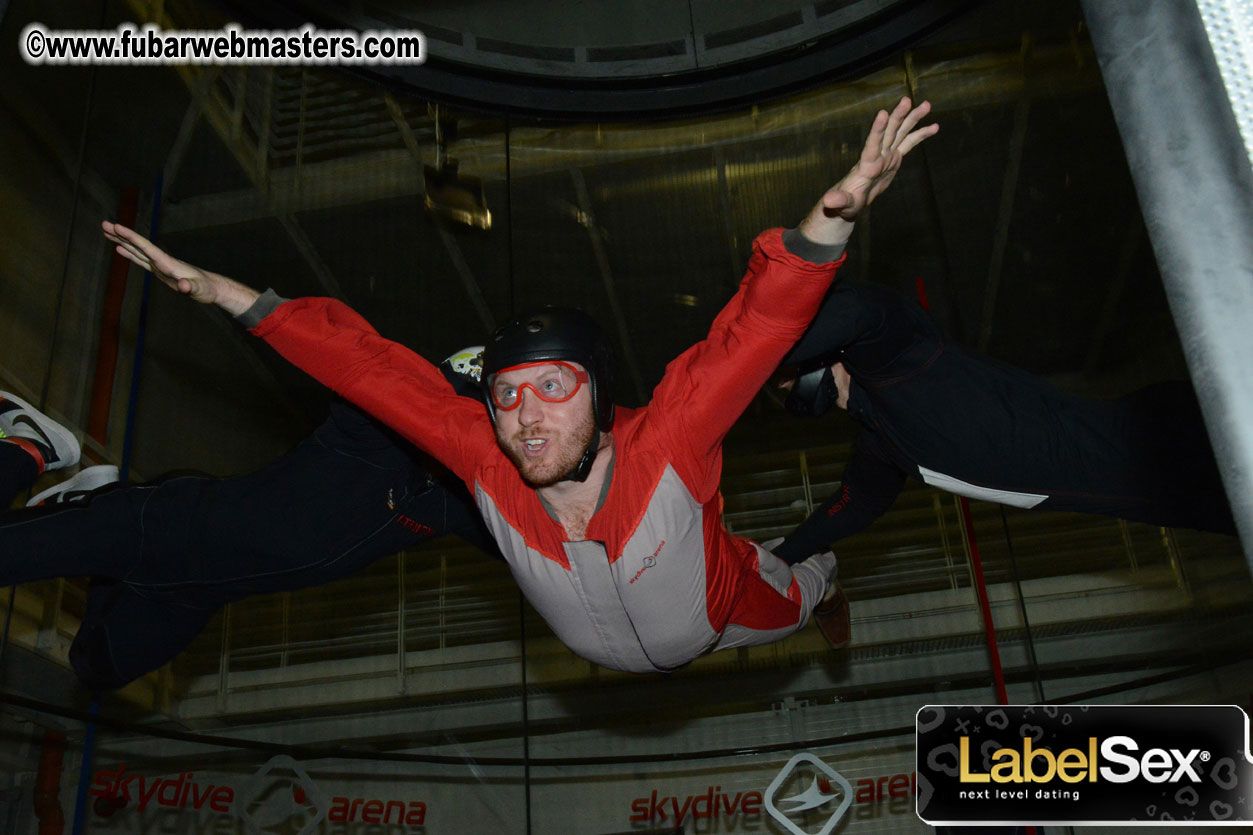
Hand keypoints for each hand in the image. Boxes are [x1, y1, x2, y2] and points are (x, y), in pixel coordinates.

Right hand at [102, 221, 259, 314]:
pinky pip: (141, 259)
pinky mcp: (159, 270)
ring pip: (137, 250)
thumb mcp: (199, 290)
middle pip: (138, 245)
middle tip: (104, 223)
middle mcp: (162, 260)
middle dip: (121, 234)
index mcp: (168, 263)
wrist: (212, 287)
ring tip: (106, 231)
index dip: (131, 237)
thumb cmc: (206, 289)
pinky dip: (130, 253)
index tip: (117, 226)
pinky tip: (120, 248)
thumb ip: (191, 288)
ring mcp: (159, 265)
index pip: (146, 247)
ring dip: (122, 240)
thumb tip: (183, 286)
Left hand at [799, 97, 937, 244]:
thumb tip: (828, 201)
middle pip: (889, 131)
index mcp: (867, 164)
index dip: (877, 129)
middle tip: (907, 100)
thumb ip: (838, 200)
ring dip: (913, 118)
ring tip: (927, 105)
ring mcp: (887, 155)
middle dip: (898, 116)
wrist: (852, 200)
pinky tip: (934, 127)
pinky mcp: (894, 158)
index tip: (883, 113)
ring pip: (901, 132)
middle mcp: (878, 155)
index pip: (872, 144)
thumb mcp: (842, 204)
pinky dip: (920, 134)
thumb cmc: (846, 203)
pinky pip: (909, 143)